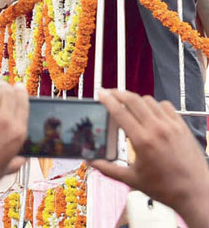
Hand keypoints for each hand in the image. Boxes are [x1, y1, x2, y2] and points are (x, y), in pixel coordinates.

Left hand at [0, 83, 27, 227]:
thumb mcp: (6, 168)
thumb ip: (16, 160)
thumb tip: (22, 159)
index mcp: (18, 133)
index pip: (23, 103)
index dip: (20, 92)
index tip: (18, 86)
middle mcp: (5, 121)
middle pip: (7, 94)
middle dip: (5, 88)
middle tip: (3, 85)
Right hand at [89, 90, 208, 225]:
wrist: (196, 193)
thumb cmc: (165, 189)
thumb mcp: (132, 179)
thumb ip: (108, 169)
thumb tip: (89, 161)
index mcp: (142, 141)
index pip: (120, 112)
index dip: (107, 100)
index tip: (100, 94)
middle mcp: (157, 129)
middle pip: (133, 100)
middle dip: (118, 93)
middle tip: (110, 93)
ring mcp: (172, 126)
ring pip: (149, 101)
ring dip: (136, 100)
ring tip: (128, 104)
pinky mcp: (182, 127)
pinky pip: (166, 106)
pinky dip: (155, 105)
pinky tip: (150, 112)